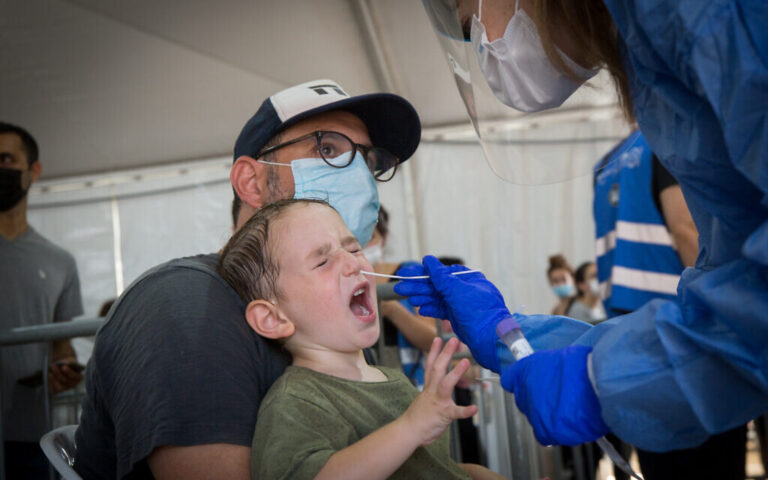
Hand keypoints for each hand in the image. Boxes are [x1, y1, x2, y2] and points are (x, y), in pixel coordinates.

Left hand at [48, 357, 82, 393]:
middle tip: (53, 365)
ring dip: (54, 380)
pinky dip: (50, 384)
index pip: (74, 376)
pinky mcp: (57, 391)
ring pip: (60, 387)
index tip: (63, 366)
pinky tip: (49, 376)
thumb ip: (68, 362)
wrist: (62, 366)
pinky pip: (53, 390)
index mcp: (79, 377)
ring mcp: (65, 388)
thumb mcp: (69, 361)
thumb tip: (62, 364)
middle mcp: (73, 384)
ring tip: (49, 372)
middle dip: (58, 373)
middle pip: (65, 381)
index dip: (69, 372)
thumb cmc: (67, 363)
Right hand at [395, 255, 510, 371]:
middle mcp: (465, 290)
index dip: (423, 273)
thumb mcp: (457, 290)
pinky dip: (431, 310)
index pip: (441, 272)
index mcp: (468, 279)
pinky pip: (442, 311)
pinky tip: (421, 309)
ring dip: (422, 297)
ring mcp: (462, 305)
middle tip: (400, 287)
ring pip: (437, 299)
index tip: (408, 273)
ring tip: (407, 297)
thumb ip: (440, 276)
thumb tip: (429, 261)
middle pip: (437, 286)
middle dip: (418, 286)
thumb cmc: (480, 312)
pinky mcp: (459, 318)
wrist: (491, 340)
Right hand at [402, 337, 477, 445]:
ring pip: (446, 384)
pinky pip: (456, 412)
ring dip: (456, 372)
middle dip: (445, 353)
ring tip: (465, 361)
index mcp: (428, 388)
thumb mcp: (425, 399)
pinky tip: (474, 408)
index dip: (434, 351)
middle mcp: (432, 391)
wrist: (409, 432)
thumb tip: (438, 386)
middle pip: (437, 368)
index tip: (438, 338)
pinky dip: (465, 411)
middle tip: (454, 340)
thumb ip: (433, 391)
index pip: (430, 365)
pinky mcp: (444, 415)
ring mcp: (438, 402)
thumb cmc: (418, 417)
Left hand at [500, 345, 608, 445]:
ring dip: (549, 416)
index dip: (521, 381)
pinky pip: (547, 435)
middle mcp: (524, 393)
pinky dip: (557, 431)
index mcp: (524, 371)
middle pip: (524, 401)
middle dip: (538, 399)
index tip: (528, 382)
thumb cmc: (584, 367)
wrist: (597, 384)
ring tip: (570, 409)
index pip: (510, 379)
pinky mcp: (546, 432)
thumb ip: (548, 367)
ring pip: (537, 418)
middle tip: (557, 396)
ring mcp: (534, 414)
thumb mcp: (560, 356)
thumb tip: (550, 373)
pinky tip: (570, 423)